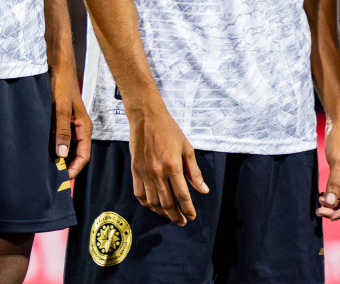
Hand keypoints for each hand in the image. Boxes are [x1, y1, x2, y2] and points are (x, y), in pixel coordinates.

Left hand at [51, 65, 90, 179]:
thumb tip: (62, 154)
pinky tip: (42, 151)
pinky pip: (58, 137)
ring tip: (46, 168)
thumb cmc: (61, 84)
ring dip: (58, 156)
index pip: (83, 155)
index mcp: (83, 127)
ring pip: (66, 146)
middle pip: (75, 153)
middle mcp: (78, 127)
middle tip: (52, 177)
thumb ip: (62, 131)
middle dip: (66, 165)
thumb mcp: (60, 108)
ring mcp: (69, 124)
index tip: (63, 179)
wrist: (57, 64)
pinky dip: (52, 145)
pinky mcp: (60, 119)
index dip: (74, 169)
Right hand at [126, 100, 206, 224]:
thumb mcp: (187, 148)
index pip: (182, 195)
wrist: (146, 117)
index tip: (192, 217)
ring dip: (161, 212)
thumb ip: (194, 172)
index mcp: (173, 165)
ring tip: (169, 215)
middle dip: (175, 215)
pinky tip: (153, 206)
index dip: (188, 209)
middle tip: (181, 221)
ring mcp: (144, 172)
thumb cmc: (169, 130)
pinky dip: (146, 203)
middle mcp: (157, 171)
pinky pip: (139, 193)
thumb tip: (204, 191)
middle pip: (167, 202)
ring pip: (152, 201)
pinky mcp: (135, 170)